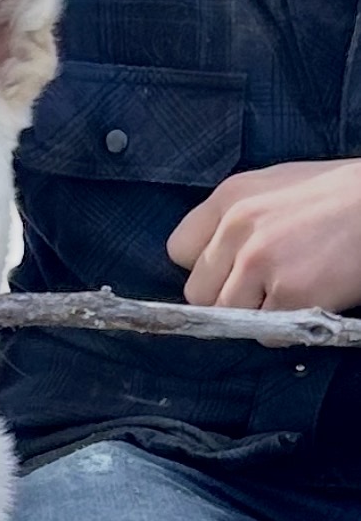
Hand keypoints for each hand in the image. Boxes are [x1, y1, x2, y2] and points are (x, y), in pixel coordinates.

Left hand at [168, 160, 360, 312]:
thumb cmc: (341, 197)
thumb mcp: (277, 187)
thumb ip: (238, 220)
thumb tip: (214, 260)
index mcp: (231, 197)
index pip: (178, 250)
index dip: (203, 267)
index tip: (227, 270)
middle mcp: (238, 227)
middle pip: (197, 292)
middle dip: (226, 297)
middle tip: (263, 288)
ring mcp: (261, 262)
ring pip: (228, 317)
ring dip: (257, 315)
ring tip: (292, 290)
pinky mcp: (289, 293)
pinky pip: (267, 333)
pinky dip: (287, 327)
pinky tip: (310, 300)